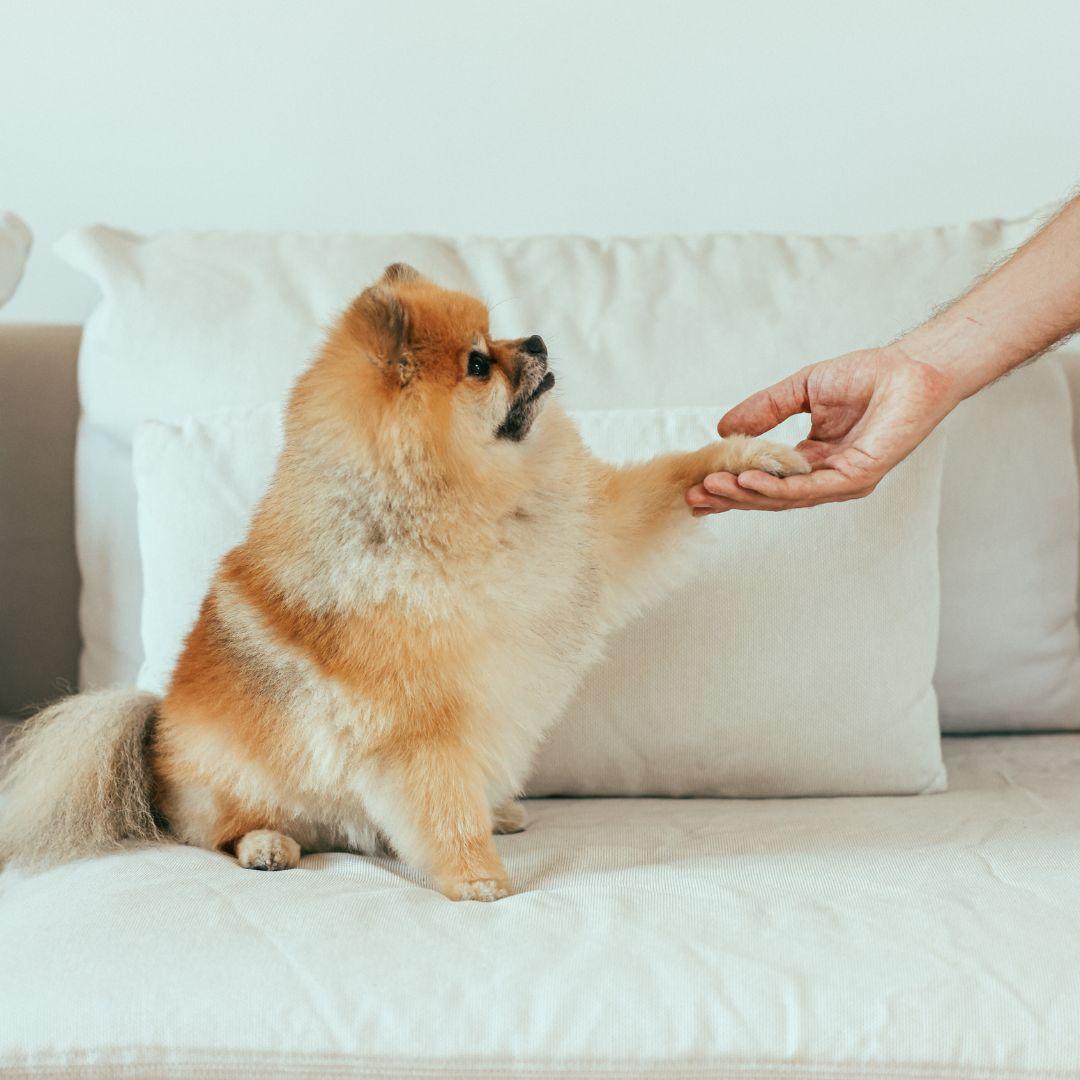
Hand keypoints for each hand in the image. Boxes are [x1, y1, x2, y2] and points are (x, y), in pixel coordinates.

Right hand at [686, 344, 960, 512]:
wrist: (912, 367)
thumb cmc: (867, 376)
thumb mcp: (801, 391)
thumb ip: (764, 411)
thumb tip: (723, 428)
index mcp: (812, 462)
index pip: (764, 481)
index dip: (731, 485)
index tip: (696, 485)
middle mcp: (825, 479)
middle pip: (768, 497)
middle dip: (730, 498)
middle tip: (695, 496)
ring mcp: (841, 482)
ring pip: (784, 498)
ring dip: (745, 495)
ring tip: (712, 488)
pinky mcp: (857, 476)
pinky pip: (809, 488)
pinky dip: (776, 486)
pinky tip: (748, 479)